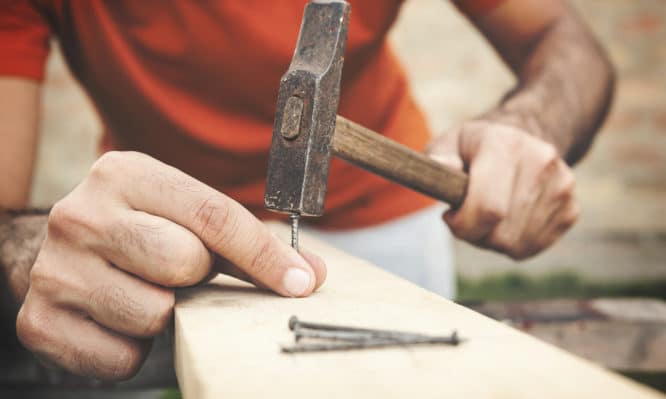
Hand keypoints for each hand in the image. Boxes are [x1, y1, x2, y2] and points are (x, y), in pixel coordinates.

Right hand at [16, 151, 325, 379]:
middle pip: (184, 262)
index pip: (212, 214)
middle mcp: (81, 215)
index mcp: (124, 174)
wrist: (58, 252)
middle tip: (182, 273)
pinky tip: (122, 322)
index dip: (264, 255)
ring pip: (154, 313)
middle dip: (198, 277)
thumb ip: (246, 242)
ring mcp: (55, 269)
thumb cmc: (139, 230)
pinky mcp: (40, 320)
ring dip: (167, 315)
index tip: (301, 282)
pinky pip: (122, 357)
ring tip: (148, 293)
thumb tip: (309, 275)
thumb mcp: (184, 215)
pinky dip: (136, 349)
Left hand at [428, 120, 578, 259]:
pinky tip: (506, 220)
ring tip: (486, 216)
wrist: (523, 140)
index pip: (488, 207)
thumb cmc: (475, 148)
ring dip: (492, 240)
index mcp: (507, 144)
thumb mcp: (450, 142)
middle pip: (500, 233)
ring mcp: (562, 187)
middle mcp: (541, 162)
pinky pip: (532, 247)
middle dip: (474, 234)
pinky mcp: (571, 209)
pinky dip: (512, 243)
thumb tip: (443, 166)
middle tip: (465, 217)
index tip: (450, 216)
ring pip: (515, 245)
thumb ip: (440, 155)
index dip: (462, 224)